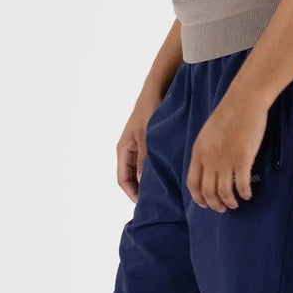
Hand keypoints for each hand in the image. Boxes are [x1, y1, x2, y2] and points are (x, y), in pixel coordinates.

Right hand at [115, 84, 166, 201]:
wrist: (156, 89)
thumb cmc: (149, 110)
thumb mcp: (147, 138)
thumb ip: (144, 160)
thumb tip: (142, 183)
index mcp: (123, 150)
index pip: (123, 180)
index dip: (132, 194)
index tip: (145, 204)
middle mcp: (129, 150)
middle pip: (131, 177)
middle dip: (142, 190)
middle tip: (157, 202)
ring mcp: (138, 146)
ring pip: (141, 170)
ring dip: (149, 180)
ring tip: (164, 191)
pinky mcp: (148, 142)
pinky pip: (149, 161)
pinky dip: (156, 169)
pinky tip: (169, 174)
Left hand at [186, 91, 269, 211]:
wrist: (243, 101)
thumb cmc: (228, 114)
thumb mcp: (207, 134)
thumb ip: (205, 151)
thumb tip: (208, 167)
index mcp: (198, 153)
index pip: (193, 183)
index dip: (198, 197)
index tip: (205, 204)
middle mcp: (209, 160)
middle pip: (208, 192)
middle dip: (214, 204)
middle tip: (222, 208)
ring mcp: (226, 160)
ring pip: (224, 192)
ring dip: (229, 202)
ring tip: (235, 204)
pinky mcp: (243, 159)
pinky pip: (242, 185)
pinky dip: (244, 193)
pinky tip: (248, 195)